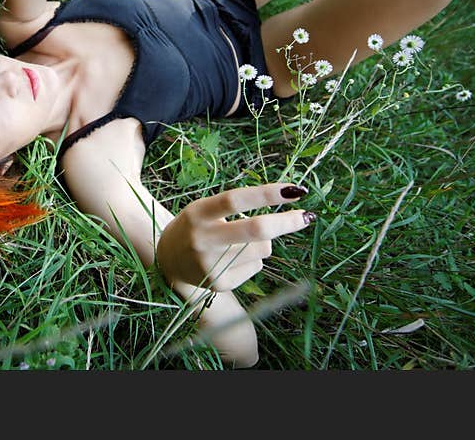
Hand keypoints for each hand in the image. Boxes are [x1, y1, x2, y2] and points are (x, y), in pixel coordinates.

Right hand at [156, 183, 312, 291]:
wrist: (168, 262)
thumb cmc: (196, 227)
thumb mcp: (205, 210)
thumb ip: (236, 211)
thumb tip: (285, 218)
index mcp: (197, 213)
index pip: (235, 200)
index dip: (266, 194)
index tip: (294, 190)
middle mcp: (202, 239)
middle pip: (255, 230)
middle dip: (286, 222)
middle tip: (306, 216)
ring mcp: (210, 265)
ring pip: (262, 249)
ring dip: (263, 242)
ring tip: (240, 242)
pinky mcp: (219, 284)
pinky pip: (256, 267)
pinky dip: (252, 260)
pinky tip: (232, 260)